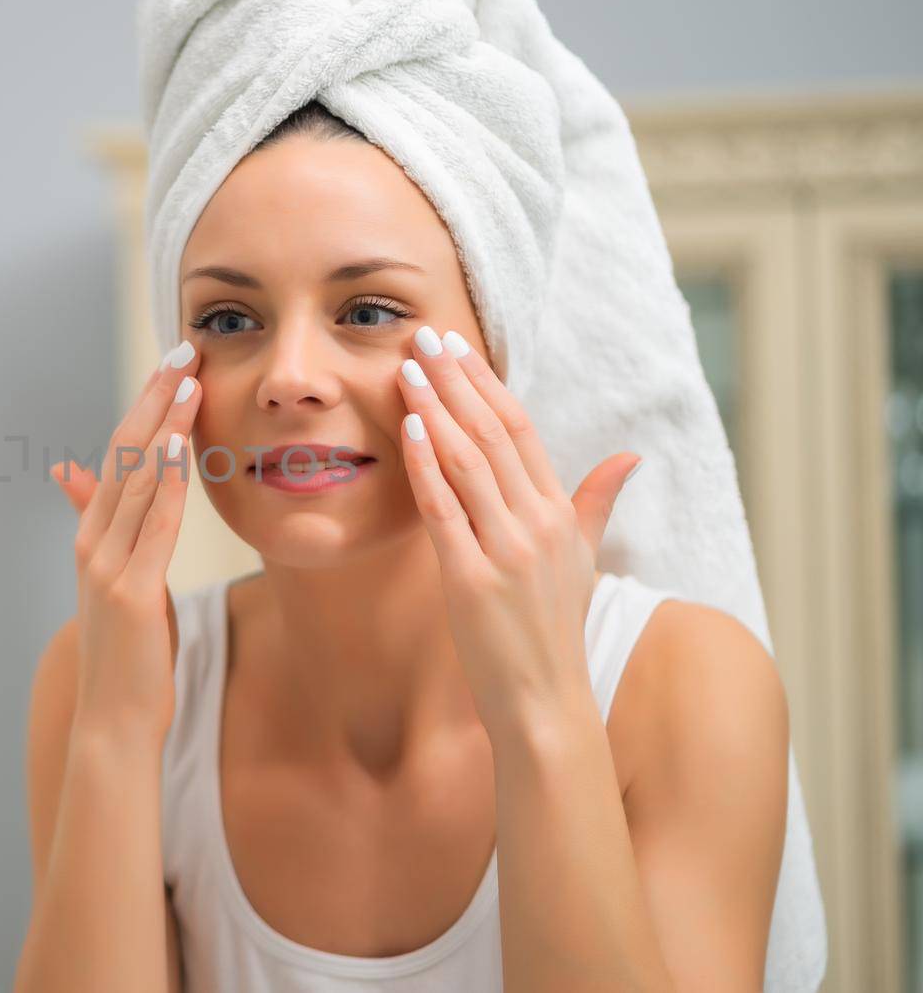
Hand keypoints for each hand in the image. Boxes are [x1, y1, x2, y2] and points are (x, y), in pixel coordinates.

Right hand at [51, 343, 201, 748]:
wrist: (113, 721)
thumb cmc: (125, 654)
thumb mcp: (114, 580)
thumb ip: (98, 523)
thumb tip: (67, 471)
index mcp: (92, 536)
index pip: (118, 454)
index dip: (144, 405)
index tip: (172, 363)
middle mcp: (92, 543)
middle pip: (122, 454)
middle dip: (153, 398)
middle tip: (181, 347)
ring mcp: (106, 567)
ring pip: (134, 481)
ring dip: (161, 427)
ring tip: (186, 379)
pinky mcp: (129, 595)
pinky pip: (150, 527)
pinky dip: (161, 485)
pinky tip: (176, 448)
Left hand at [394, 325, 641, 738]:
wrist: (543, 702)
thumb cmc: (554, 630)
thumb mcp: (582, 560)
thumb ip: (597, 503)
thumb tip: (630, 455)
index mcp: (561, 515)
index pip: (523, 430)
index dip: (488, 384)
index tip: (457, 347)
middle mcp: (538, 524)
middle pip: (494, 433)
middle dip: (457, 380)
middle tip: (424, 337)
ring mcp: (506, 551)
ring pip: (468, 461)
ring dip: (436, 408)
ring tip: (409, 368)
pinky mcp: (470, 579)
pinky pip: (444, 510)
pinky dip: (426, 465)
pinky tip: (409, 428)